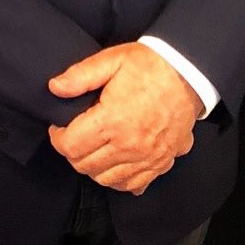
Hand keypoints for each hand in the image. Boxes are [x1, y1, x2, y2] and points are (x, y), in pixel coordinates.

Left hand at [48, 42, 202, 194]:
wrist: (190, 72)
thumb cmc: (151, 65)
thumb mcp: (113, 60)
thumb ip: (81, 75)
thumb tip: (55, 87)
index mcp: (113, 120)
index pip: (70, 146)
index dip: (58, 137)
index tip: (61, 126)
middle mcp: (129, 145)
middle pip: (84, 166)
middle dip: (74, 151)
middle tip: (78, 133)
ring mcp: (147, 158)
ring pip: (105, 179)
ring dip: (94, 166)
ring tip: (96, 145)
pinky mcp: (161, 163)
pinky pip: (132, 185)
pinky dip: (119, 178)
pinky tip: (118, 160)